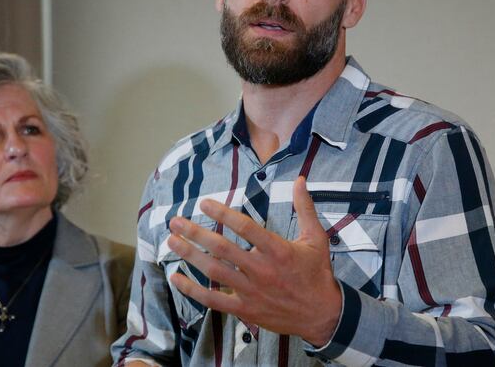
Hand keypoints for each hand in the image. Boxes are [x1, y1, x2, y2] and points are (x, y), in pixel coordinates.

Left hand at [167, 176, 341, 345]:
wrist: (323, 315)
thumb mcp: (316, 238)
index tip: (204, 203)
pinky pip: (213, 300)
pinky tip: (176, 278)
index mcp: (277, 250)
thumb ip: (305, 207)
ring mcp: (251, 291)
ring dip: (190, 255)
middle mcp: (261, 270)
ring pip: (214, 272)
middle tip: (175, 221)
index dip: (222, 213)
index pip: (245, 227)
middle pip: (222, 248)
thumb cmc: (317, 273)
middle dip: (195, 233)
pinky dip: (192, 290)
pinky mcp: (245, 309)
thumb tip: (299, 179)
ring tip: (172, 241)